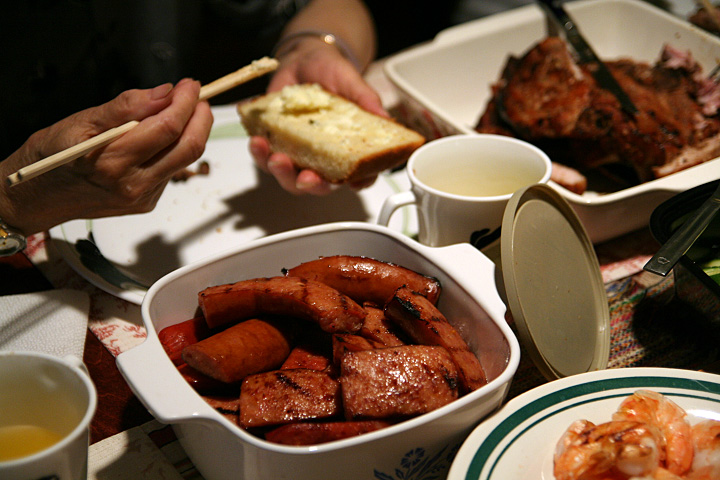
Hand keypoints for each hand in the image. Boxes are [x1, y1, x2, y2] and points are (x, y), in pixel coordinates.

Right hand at [0, 78, 213, 234]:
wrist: (38, 197)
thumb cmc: (53, 155)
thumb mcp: (81, 121)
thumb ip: (127, 107)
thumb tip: (165, 92)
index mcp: (112, 161)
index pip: (167, 127)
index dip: (185, 102)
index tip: (189, 84)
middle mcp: (132, 184)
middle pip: (188, 147)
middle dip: (201, 117)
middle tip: (196, 97)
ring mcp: (142, 197)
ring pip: (183, 160)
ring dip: (191, 132)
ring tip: (181, 111)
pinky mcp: (146, 203)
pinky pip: (170, 171)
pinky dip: (173, 150)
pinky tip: (159, 140)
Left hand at [249, 42, 383, 194]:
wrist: (304, 59)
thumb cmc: (332, 73)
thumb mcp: (352, 82)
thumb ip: (367, 101)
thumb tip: (385, 119)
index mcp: (348, 150)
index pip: (358, 175)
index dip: (358, 183)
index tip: (353, 184)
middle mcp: (323, 159)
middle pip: (319, 186)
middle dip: (311, 185)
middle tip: (305, 177)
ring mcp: (297, 154)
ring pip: (289, 178)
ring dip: (281, 173)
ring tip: (274, 157)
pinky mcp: (274, 144)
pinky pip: (264, 158)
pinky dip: (259, 154)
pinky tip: (257, 141)